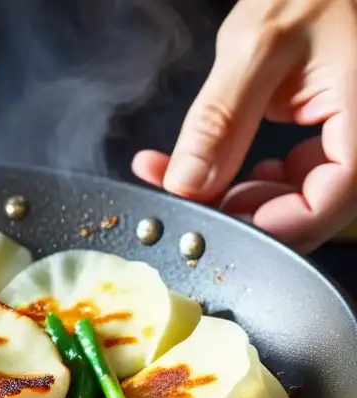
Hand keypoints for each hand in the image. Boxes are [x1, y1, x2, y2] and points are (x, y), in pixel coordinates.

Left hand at [132, 0, 356, 253]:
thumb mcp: (257, 49)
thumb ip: (220, 122)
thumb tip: (187, 184)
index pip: (322, 205)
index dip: (263, 224)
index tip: (208, 220)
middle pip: (307, 209)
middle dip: (238, 209)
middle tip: (181, 194)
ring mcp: (349, 140)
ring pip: (295, 198)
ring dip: (236, 196)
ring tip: (185, 173)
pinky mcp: (332, 136)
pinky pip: (293, 177)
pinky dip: (249, 178)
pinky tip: (218, 163)